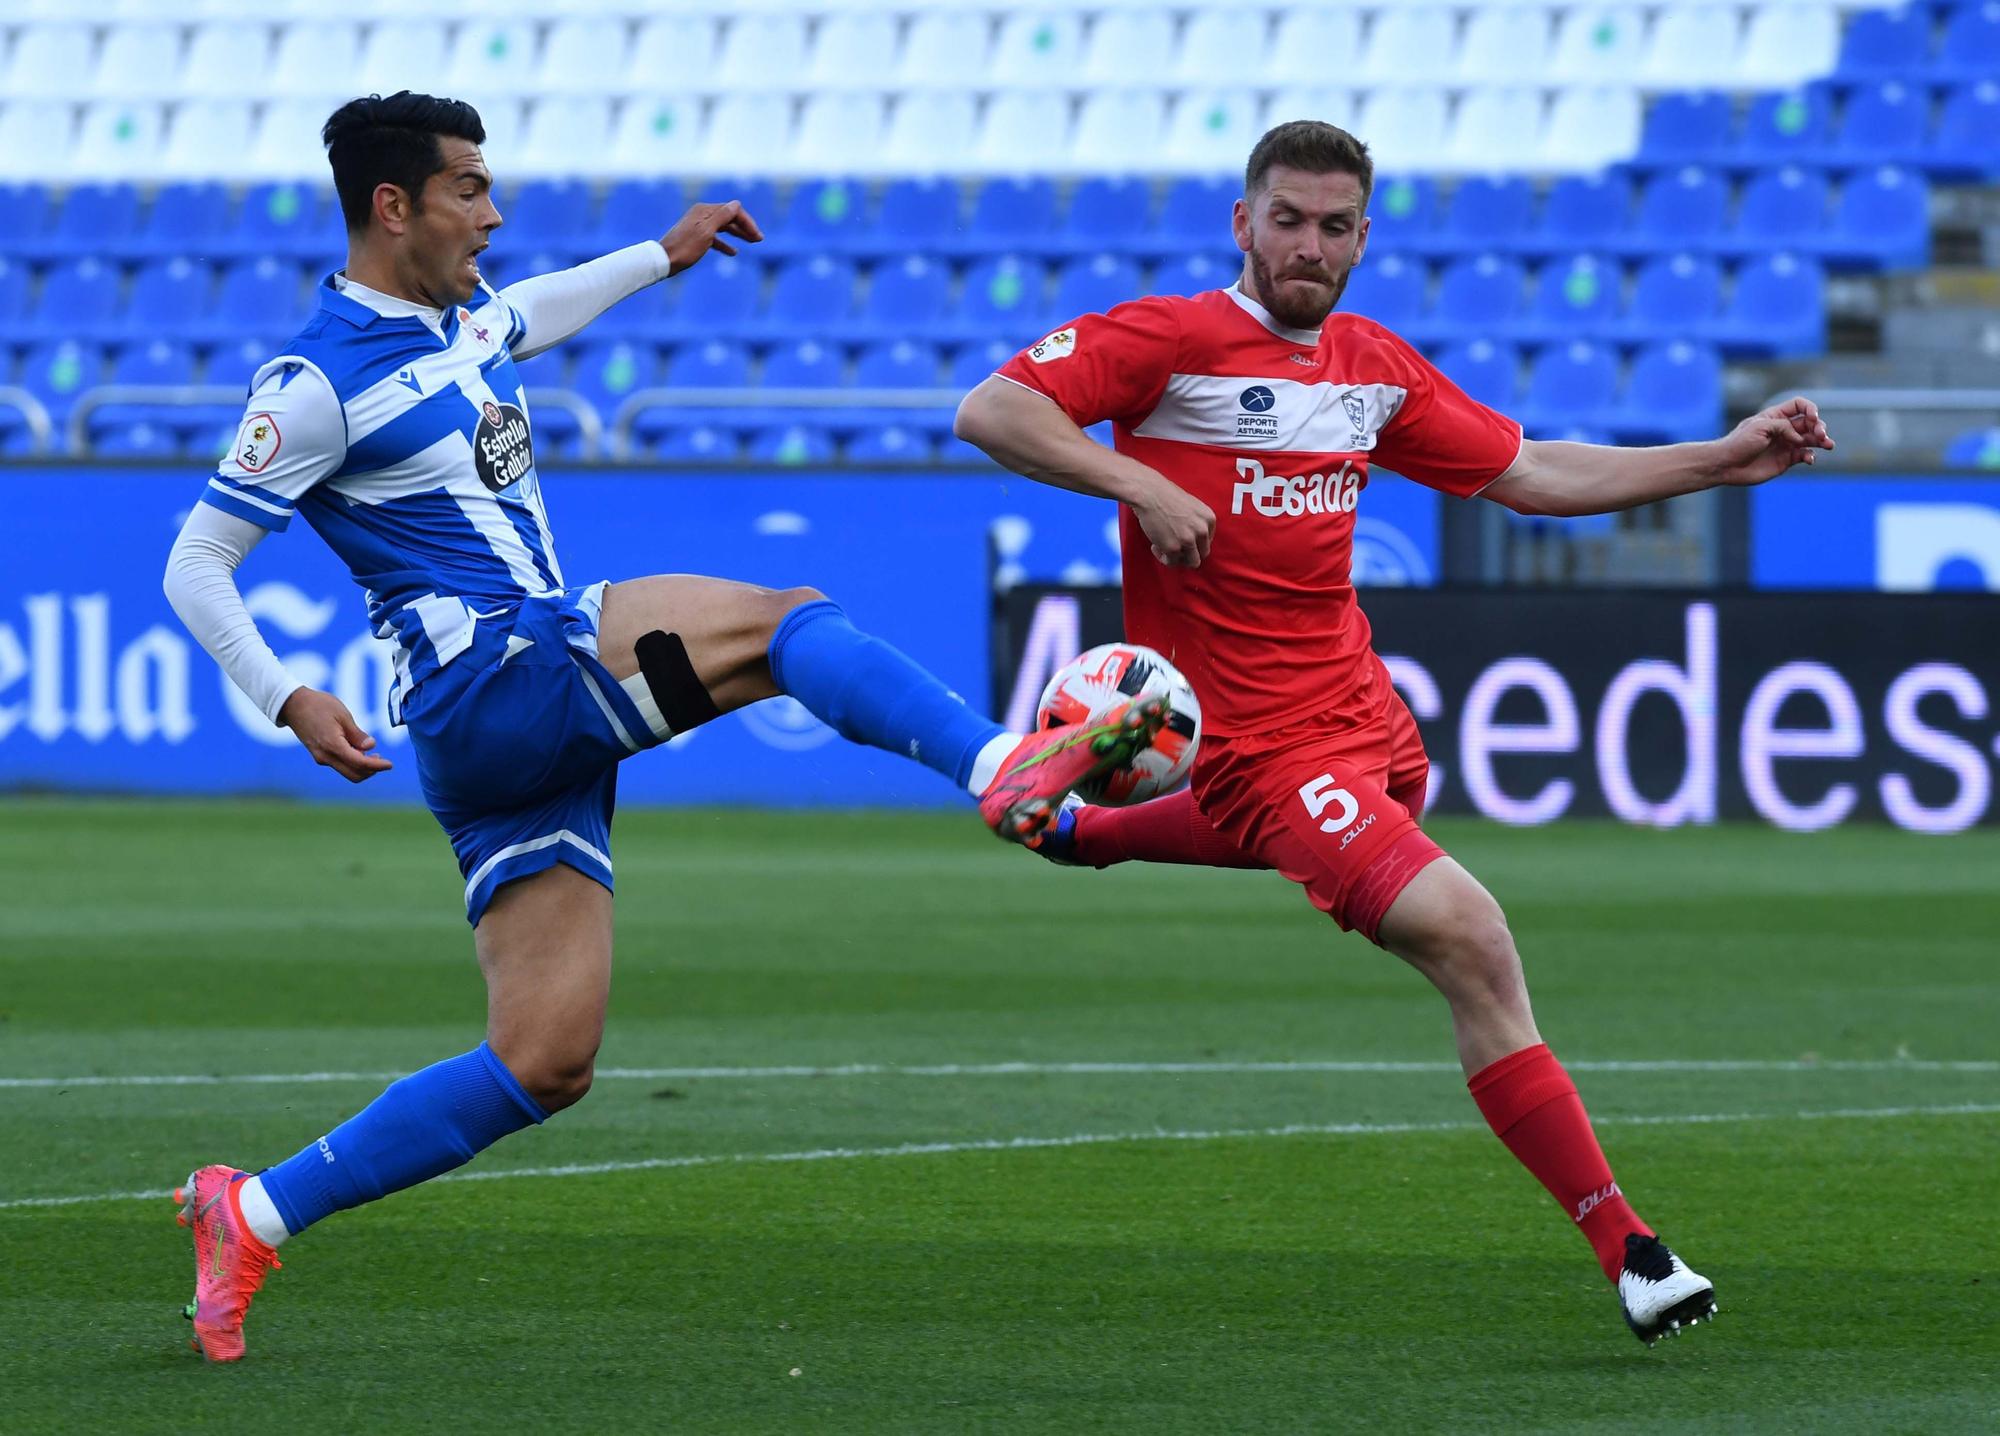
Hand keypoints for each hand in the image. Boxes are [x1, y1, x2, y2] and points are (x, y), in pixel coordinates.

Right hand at [278, 688, 392, 782]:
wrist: (292, 705)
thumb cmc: (319, 705)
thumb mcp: (343, 715)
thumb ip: (357, 734)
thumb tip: (371, 747)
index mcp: (332, 745)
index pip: (359, 763)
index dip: (377, 766)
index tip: (390, 765)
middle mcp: (325, 756)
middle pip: (354, 774)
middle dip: (371, 771)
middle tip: (382, 760)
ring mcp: (320, 758)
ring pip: (346, 771)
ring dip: (361, 767)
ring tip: (371, 754)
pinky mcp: (318, 755)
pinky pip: (339, 765)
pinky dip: (352, 762)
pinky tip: (357, 750)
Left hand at [660, 201, 762, 275]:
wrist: (664, 260)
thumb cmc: (685, 247)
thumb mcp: (706, 232)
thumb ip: (722, 217)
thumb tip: (736, 204)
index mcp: (705, 210)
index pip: (733, 210)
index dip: (747, 222)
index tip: (757, 237)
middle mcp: (702, 214)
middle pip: (729, 217)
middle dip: (745, 227)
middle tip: (759, 239)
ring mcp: (698, 224)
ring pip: (724, 227)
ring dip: (738, 234)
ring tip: (751, 242)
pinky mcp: (696, 236)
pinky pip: (715, 237)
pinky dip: (725, 243)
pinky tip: (733, 252)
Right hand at [1130, 474, 1215, 567]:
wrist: (1149, 494)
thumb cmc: (1165, 496)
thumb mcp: (1192, 506)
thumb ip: (1197, 523)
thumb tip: (1195, 542)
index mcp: (1209, 519)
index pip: (1207, 541)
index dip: (1194, 543)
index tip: (1183, 540)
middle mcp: (1202, 531)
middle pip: (1202, 554)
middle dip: (1188, 553)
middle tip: (1174, 547)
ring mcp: (1188, 540)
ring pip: (1191, 562)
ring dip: (1178, 558)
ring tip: (1164, 547)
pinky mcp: (1173, 548)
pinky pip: (1172, 562)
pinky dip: (1163, 557)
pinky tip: (1155, 546)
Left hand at [1711, 397, 1834, 487]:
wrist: (1726, 464)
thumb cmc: (1739, 442)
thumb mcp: (1760, 427)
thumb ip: (1783, 427)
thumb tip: (1799, 439)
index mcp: (1776, 416)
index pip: (1800, 406)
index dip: (1810, 409)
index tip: (1812, 418)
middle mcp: (1783, 429)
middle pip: (1810, 423)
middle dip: (1819, 426)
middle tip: (1821, 435)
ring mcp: (1786, 444)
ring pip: (1811, 440)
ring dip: (1822, 441)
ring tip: (1829, 445)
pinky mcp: (1786, 460)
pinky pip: (1804, 456)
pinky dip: (1810, 456)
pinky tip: (1810, 459)